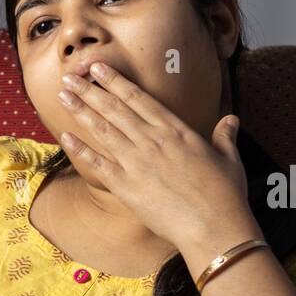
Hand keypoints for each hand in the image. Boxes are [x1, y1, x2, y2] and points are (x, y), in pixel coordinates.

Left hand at [56, 62, 258, 250]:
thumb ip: (224, 136)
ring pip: (103, 130)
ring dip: (81, 110)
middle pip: (115, 109)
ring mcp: (136, 162)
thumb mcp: (228, 159)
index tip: (99, 69)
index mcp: (176, 130)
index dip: (116, 82)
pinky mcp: (126, 186)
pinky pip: (97, 164)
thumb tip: (231, 120)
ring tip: (64, 95)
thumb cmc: (224, 195)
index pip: (139, 99)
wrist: (213, 226)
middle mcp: (152, 141)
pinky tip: (64, 136)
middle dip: (90, 90)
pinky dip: (80, 149)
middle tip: (70, 76)